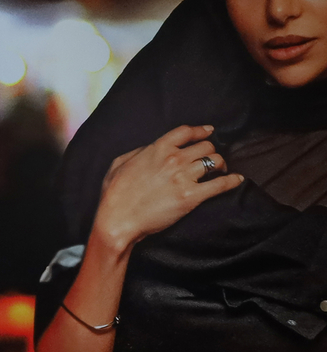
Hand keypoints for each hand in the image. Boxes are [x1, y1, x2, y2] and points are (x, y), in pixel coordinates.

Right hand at [92, 124, 242, 251]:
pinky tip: (237, 180)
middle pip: (206, 146)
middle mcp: (174, 159)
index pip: (186, 132)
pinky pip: (221, 184)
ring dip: (220, 165)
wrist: (117, 221)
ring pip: (215, 161)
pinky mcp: (192, 197)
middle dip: (210, 151)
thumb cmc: (113, 196)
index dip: (201, 130)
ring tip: (219, 171)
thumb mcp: (118, 164)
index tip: (209, 132)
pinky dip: (232, 181)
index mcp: (157, 150)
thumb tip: (151, 149)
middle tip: (209, 159)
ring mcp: (184, 177)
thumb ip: (138, 152)